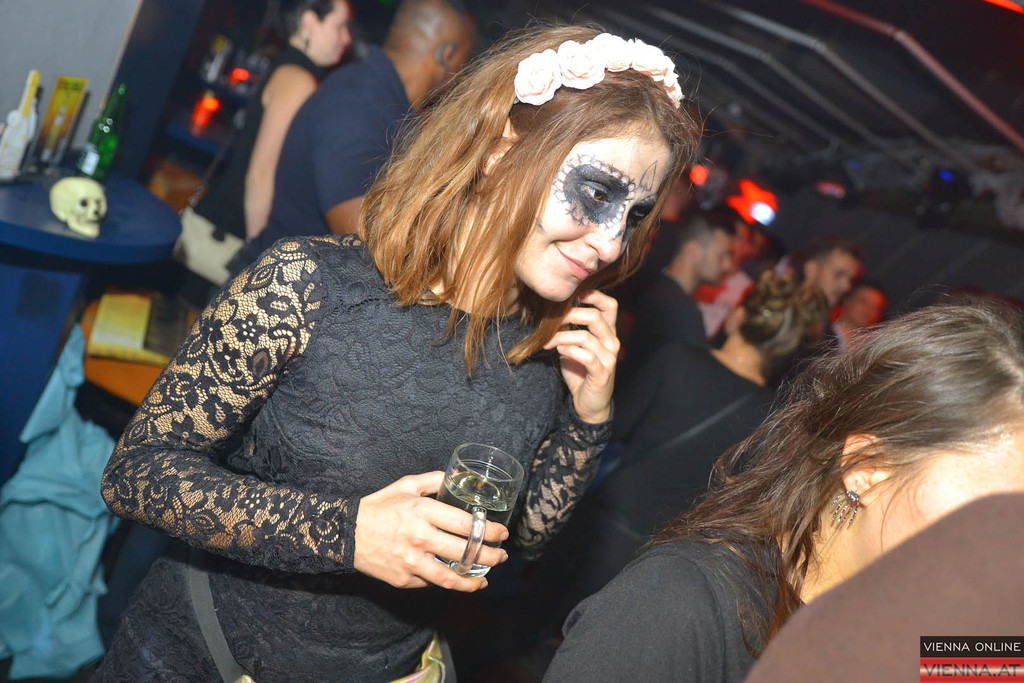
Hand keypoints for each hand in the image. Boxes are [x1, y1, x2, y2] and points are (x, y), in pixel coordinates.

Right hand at [353, 472, 508, 590]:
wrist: (345, 533)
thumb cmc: (378, 507)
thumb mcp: (405, 486)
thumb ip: (433, 480)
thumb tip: (457, 477)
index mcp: (422, 511)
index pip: (466, 525)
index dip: (489, 531)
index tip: (501, 533)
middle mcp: (419, 537)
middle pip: (465, 552)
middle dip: (490, 555)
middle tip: (501, 555)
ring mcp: (411, 561)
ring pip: (451, 577)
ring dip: (474, 579)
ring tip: (486, 577)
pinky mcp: (403, 579)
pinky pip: (431, 583)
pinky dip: (448, 583)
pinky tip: (459, 580)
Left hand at [543, 289, 618, 422]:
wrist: (588, 402)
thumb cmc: (580, 371)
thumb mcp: (574, 346)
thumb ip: (570, 328)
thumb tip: (552, 310)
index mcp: (607, 333)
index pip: (610, 305)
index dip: (594, 295)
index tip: (573, 294)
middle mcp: (611, 342)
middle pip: (596, 317)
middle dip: (571, 314)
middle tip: (551, 319)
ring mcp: (609, 358)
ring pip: (586, 337)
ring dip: (562, 336)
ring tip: (547, 341)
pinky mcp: (602, 373)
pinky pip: (587, 357)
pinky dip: (571, 351)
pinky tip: (559, 351)